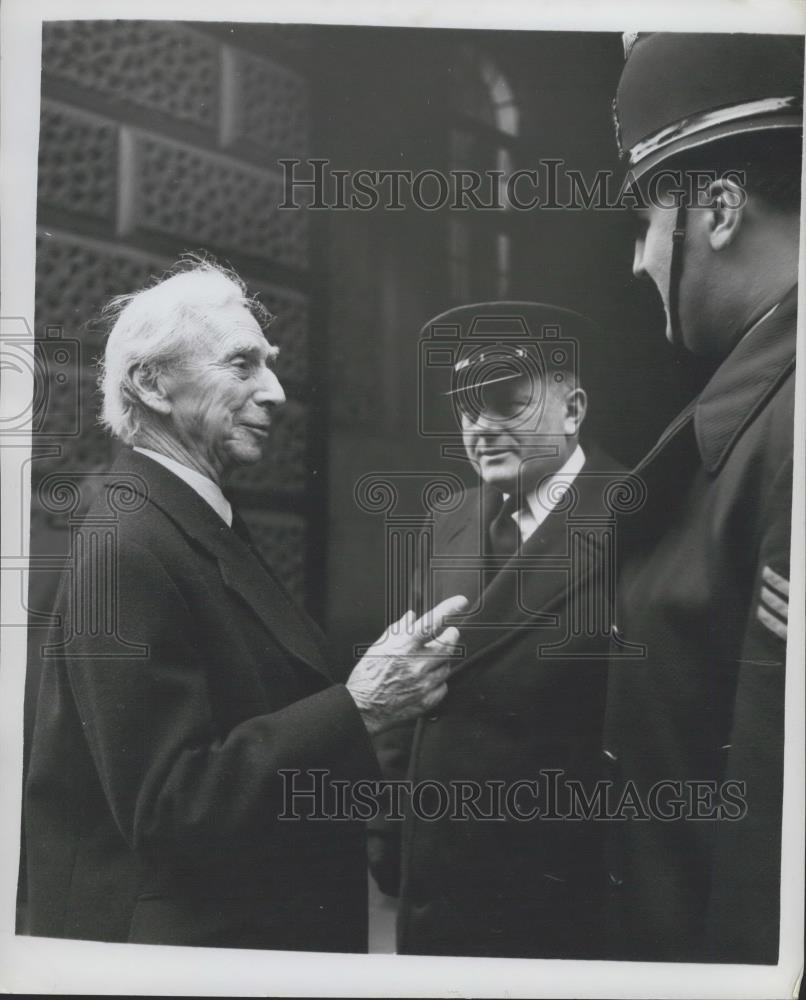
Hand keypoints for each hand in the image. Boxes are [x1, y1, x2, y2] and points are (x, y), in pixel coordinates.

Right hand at [346, 595, 467, 735]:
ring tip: (427, 662)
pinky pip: (443, 685)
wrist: (363, 707)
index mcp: (404, 647)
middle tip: (449, 634)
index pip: (431, 622)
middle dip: (451, 636)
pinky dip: (437, 680)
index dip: (449, 609)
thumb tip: (411, 617)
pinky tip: (425, 679)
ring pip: (447, 665)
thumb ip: (398, 630)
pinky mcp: (428, 699)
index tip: (460, 602)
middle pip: (448, 644)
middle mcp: (417, 664)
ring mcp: (424, 683)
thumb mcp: (379, 647)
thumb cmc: (368, 677)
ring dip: (441, 660)